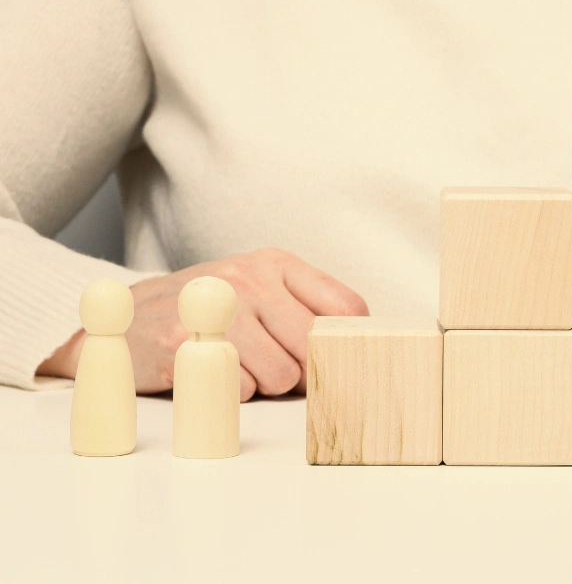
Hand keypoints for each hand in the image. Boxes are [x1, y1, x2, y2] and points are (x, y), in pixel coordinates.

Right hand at [39, 248, 367, 401]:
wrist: (129, 317)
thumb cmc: (209, 311)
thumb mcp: (260, 292)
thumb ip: (307, 312)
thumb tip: (355, 352)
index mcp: (276, 263)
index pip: (346, 307)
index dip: (348, 343)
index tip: (338, 359)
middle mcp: (249, 278)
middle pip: (316, 346)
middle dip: (305, 371)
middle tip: (280, 371)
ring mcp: (216, 308)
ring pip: (282, 375)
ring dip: (265, 385)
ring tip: (239, 368)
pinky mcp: (185, 343)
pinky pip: (240, 388)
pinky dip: (231, 393)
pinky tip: (213, 374)